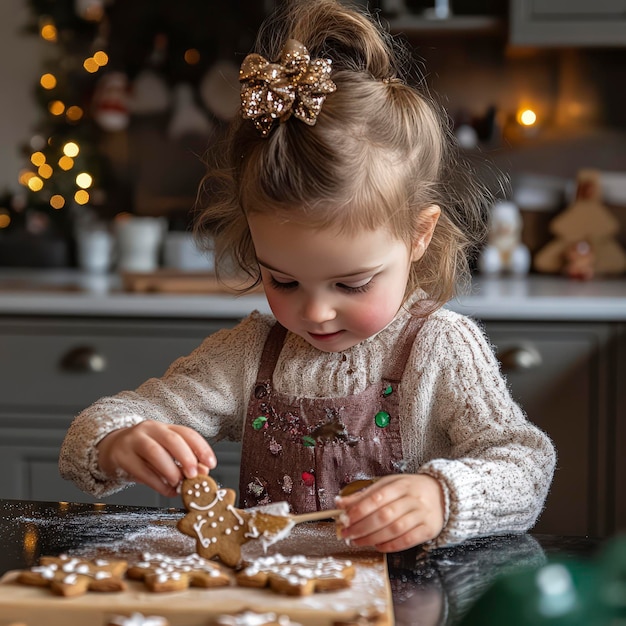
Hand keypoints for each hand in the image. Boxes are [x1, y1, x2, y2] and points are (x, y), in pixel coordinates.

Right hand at [96, 420, 216, 497]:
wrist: (110, 448)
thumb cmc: (143, 453)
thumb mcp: (164, 454)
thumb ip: (183, 462)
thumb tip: (203, 472)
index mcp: (165, 427)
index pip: (187, 433)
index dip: (201, 448)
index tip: (211, 464)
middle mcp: (150, 430)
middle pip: (171, 439)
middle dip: (186, 457)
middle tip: (194, 474)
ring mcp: (134, 441)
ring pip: (154, 452)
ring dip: (170, 470)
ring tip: (179, 484)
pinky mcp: (121, 456)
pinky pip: (141, 470)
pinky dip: (157, 483)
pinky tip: (167, 490)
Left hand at [335, 474, 444, 551]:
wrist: (442, 494)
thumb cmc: (409, 489)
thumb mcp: (388, 485)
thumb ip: (364, 495)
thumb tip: (339, 503)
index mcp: (400, 484)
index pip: (376, 498)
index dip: (358, 510)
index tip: (344, 519)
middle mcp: (413, 499)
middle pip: (384, 515)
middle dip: (362, 527)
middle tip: (346, 534)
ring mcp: (422, 514)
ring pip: (395, 529)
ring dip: (372, 538)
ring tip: (357, 541)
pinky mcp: (429, 529)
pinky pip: (408, 540)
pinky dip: (390, 546)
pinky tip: (377, 546)